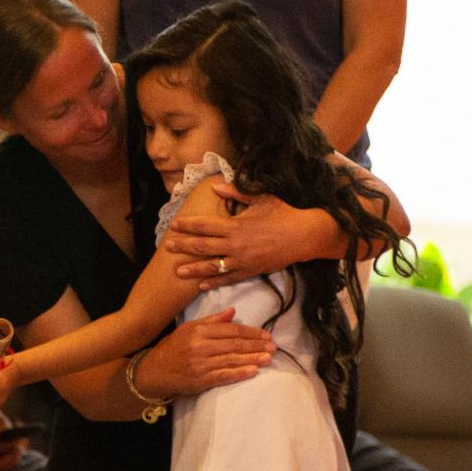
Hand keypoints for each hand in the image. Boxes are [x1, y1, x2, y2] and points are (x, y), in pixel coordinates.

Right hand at [134, 308, 275, 397]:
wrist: (153, 371)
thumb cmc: (172, 348)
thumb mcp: (189, 328)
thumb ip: (212, 321)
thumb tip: (233, 311)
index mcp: (199, 330)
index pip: (231, 330)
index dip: (251, 332)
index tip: (266, 334)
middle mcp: (200, 345)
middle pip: (234, 344)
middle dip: (256, 345)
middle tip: (273, 346)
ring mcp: (200, 364)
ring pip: (232, 359)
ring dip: (253, 359)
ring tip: (268, 358)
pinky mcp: (200, 380)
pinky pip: (223, 376)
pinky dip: (239, 373)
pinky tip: (253, 371)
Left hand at [167, 183, 329, 288]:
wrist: (304, 236)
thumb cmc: (282, 213)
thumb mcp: (260, 197)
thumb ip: (236, 193)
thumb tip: (216, 185)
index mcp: (235, 225)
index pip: (205, 225)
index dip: (188, 225)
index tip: (174, 226)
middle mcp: (235, 244)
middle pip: (203, 246)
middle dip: (184, 246)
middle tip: (167, 247)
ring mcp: (242, 260)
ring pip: (212, 266)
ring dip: (194, 268)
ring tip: (178, 271)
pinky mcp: (250, 271)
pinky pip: (228, 278)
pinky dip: (214, 282)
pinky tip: (201, 285)